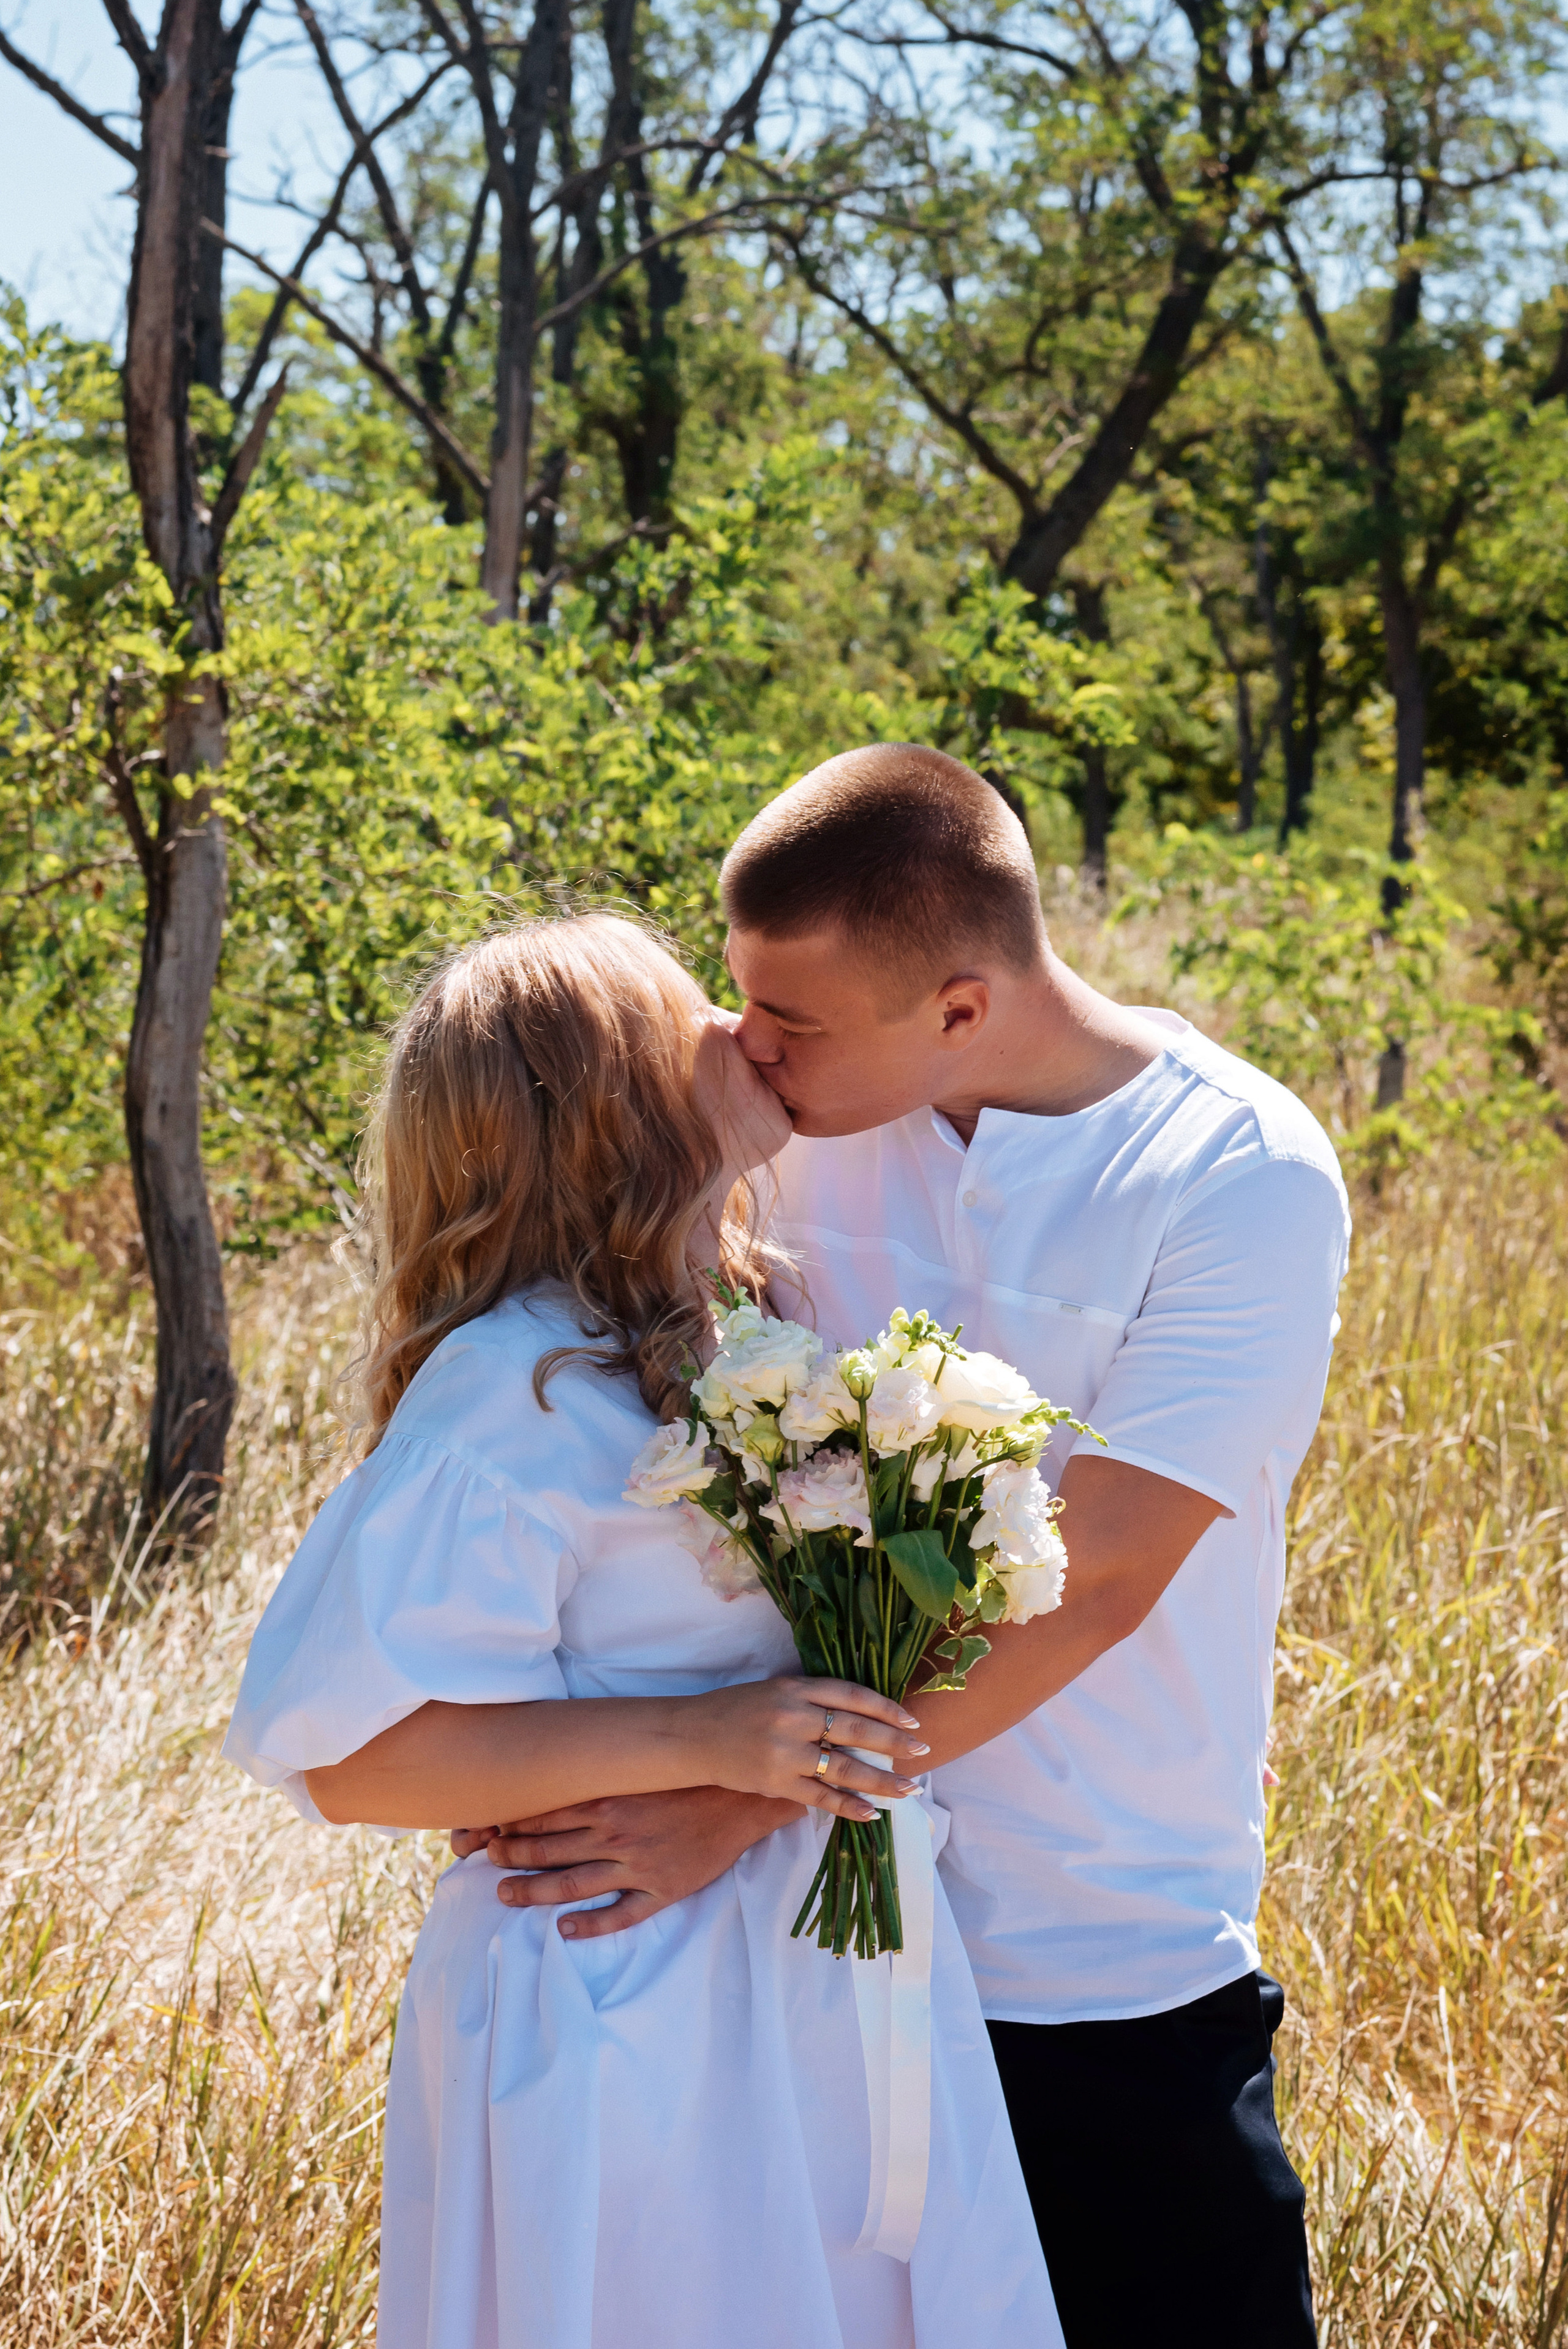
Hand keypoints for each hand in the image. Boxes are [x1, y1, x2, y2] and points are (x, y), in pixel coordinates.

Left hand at [450, 1786, 800, 1940]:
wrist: (740, 1798)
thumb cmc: (687, 1780)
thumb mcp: (640, 1770)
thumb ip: (601, 1778)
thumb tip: (559, 1777)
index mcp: (608, 1802)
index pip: (545, 1816)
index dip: (512, 1827)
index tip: (489, 1832)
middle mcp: (616, 1834)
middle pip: (550, 1851)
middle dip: (513, 1857)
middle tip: (489, 1863)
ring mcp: (638, 1865)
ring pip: (574, 1884)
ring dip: (535, 1892)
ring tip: (506, 1895)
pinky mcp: (662, 1890)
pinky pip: (621, 1914)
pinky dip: (591, 1925)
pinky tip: (566, 1930)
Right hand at [686, 1673, 928, 1811]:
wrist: (692, 1736)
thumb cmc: (737, 1710)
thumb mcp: (776, 1690)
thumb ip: (812, 1699)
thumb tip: (860, 1716)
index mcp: (795, 1688)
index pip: (851, 1695)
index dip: (885, 1707)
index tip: (911, 1719)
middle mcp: (793, 1717)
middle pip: (855, 1729)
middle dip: (894, 1742)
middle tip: (922, 1750)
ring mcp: (785, 1752)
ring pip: (844, 1767)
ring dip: (881, 1780)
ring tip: (908, 1789)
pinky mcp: (776, 1783)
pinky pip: (821, 1797)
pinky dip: (848, 1806)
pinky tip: (871, 1813)